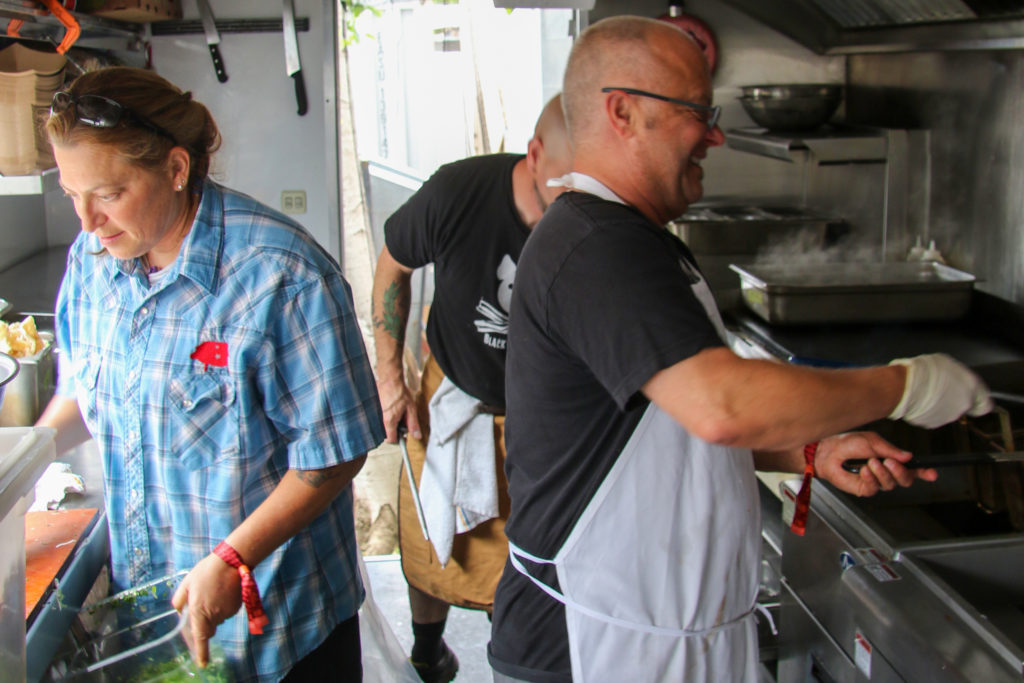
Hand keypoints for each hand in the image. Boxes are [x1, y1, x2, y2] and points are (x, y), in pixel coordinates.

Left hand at [171, 554, 241, 667]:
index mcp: (198, 611)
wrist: (232, 561)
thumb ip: (179, 601)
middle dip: (203, 624)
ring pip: (217, 620)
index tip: (202, 664)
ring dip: (213, 613)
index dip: (201, 653)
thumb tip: (179, 612)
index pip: (200, 638)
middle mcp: (214, 615)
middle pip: (208, 629)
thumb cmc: (206, 572)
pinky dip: (222, 607)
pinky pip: (226, 613)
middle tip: (201, 605)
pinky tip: (222, 592)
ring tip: (212, 593)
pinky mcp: (236, 607)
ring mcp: (226, 612)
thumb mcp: (187, 583)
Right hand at [376, 376, 420, 441]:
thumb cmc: (399, 392)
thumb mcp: (411, 409)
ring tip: (398, 412)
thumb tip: (417, 436)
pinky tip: (393, 409)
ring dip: (392, 423)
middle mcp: (380, 420)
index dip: (399, 440)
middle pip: (387, 433)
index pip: (391, 440)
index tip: (405, 437)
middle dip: (396, 431)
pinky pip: (381, 419)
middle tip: (403, 421)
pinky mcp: (375, 410)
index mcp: (389, 421)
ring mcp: (376, 415)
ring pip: (384, 426)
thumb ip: (413, 424)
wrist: (389, 379)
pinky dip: (387, 417)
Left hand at [815, 432, 937, 496]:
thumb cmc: (848, 443)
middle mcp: (886, 472)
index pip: (912, 468)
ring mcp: (876, 481)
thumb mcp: (872, 441)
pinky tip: (863, 470)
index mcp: (891, 459)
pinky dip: (870, 478)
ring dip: (882, 473)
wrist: (828, 451)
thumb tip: (908, 456)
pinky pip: (875, 488)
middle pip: (906, 480)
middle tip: (889, 462)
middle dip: (901, 472)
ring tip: (870, 462)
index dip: (924, 472)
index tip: (932, 473)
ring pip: (891, 484)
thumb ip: (890, 449)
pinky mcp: (865, 489)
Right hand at [889, 353, 992, 427]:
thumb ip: (959, 377)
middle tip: (942, 390)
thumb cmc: (922, 371)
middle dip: (954, 400)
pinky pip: (933, 417)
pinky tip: (920, 400)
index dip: (979, 401)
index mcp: (971, 388)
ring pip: (948, 412)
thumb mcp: (947, 363)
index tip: (974, 399)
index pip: (986, 404)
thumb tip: (957, 381)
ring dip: (940, 405)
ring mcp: (948, 417)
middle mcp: (963, 405)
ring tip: (927, 393)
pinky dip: (928, 411)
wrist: (903, 387)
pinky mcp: (932, 423)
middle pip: (964, 406)